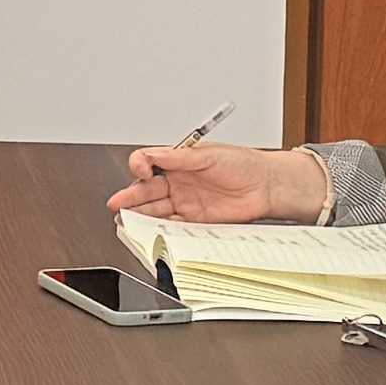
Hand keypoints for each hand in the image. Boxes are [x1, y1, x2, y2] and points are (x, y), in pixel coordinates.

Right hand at [111, 142, 323, 222]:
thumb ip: (178, 158)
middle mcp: (178, 182)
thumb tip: (151, 156)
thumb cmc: (243, 164)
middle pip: (146, 190)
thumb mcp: (208, 154)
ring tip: (128, 221)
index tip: (142, 171)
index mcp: (177, 161)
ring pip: (155, 210)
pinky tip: (152, 230)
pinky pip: (173, 226)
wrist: (267, 186)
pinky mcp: (196, 221)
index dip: (140, 167)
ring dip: (140, 216)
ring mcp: (185, 202)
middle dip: (130, 197)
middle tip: (118, 204)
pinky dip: (160, 229)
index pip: (148, 162)